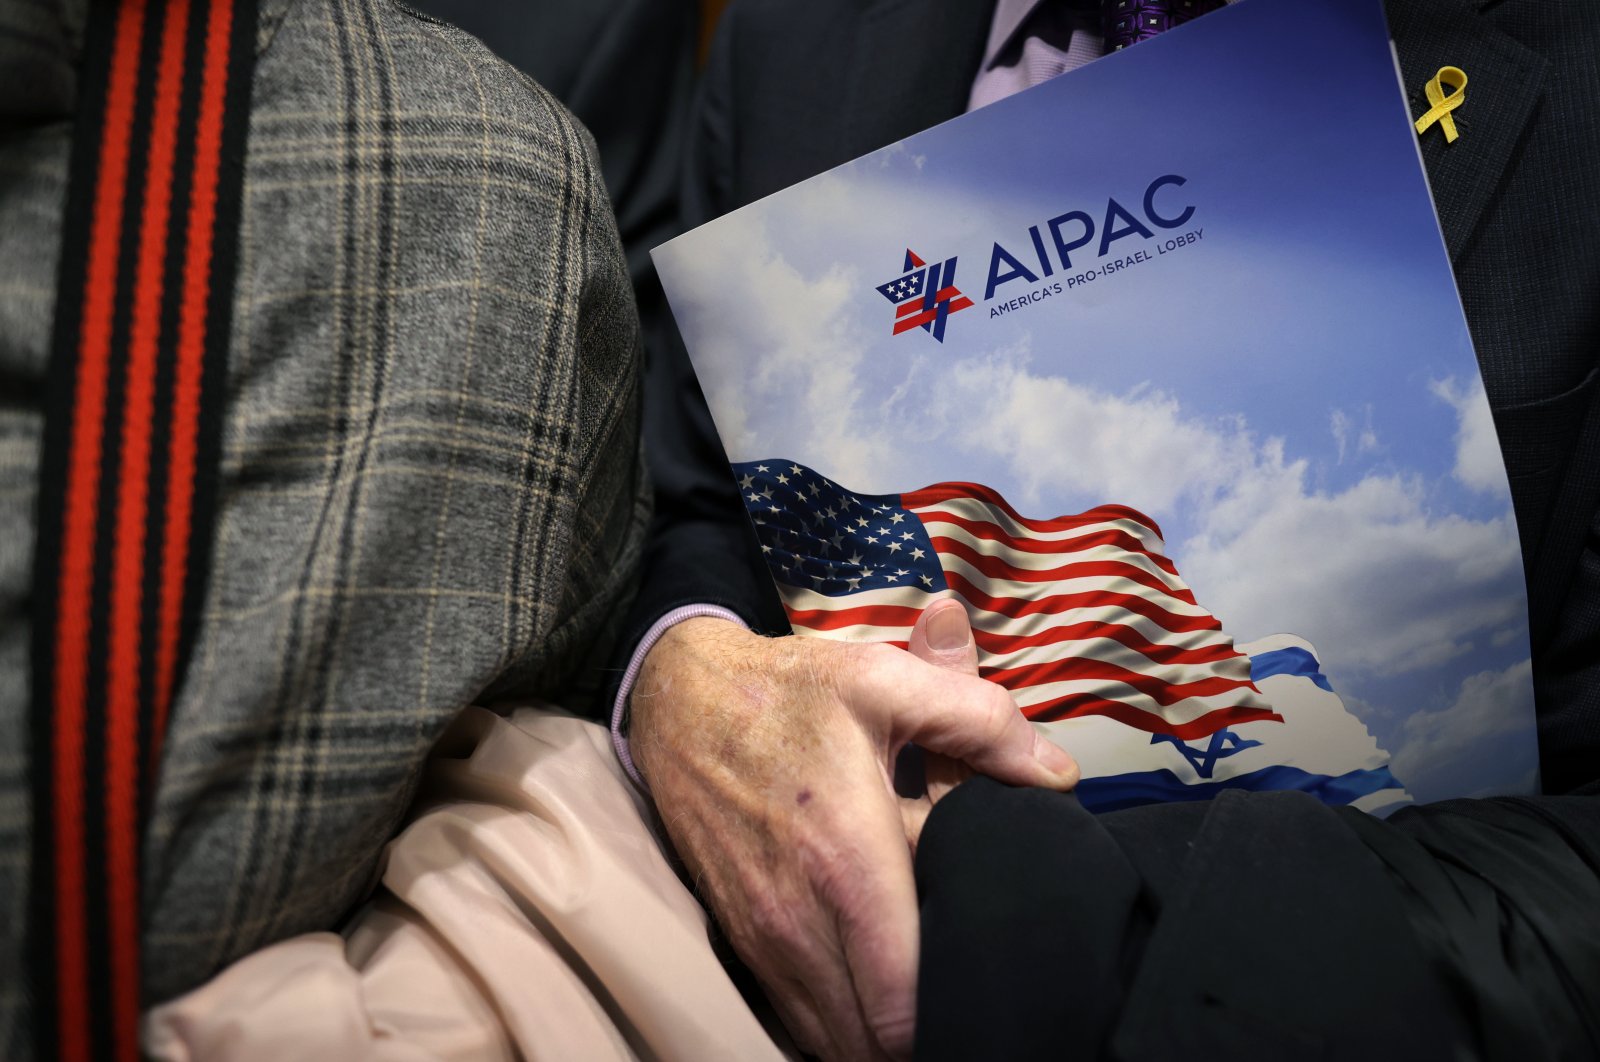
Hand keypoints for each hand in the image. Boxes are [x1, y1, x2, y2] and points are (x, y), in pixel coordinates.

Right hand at [629, 601, 1077, 1060]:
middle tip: (968, 982)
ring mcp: (765, 940)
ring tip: (925, 980)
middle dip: (930, 1027)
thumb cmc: (786, 693)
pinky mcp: (746, 944)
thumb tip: (1057, 774)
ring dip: (883, 1029)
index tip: (989, 978)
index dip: (957, 1008)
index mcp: (845, 860)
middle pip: (875, 1044)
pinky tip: (875, 975)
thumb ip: (983, 722)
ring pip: (837, 1042)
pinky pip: (804, 1018)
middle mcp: (798, 919)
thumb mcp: (887, 681)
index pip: (902, 1004)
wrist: (678, 702)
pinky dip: (845, 1016)